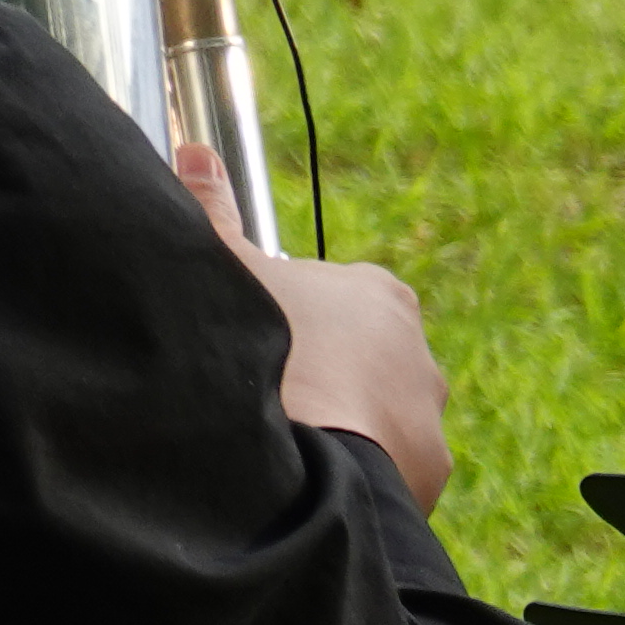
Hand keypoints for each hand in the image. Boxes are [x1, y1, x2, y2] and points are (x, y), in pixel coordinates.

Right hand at [177, 143, 452, 509]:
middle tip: (266, 391)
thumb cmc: (262, 351)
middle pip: (360, 357)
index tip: (256, 339)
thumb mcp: (224, 267)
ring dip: (339, 423)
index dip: (288, 317)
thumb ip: (211, 209)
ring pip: (374, 414)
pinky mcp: (427, 470)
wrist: (300, 455)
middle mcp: (418, 351)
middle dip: (320, 372)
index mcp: (378, 295)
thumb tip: (197, 152)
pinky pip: (386, 466)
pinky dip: (353, 467)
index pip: (334, 299)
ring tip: (285, 438)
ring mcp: (427, 414)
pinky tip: (308, 472)